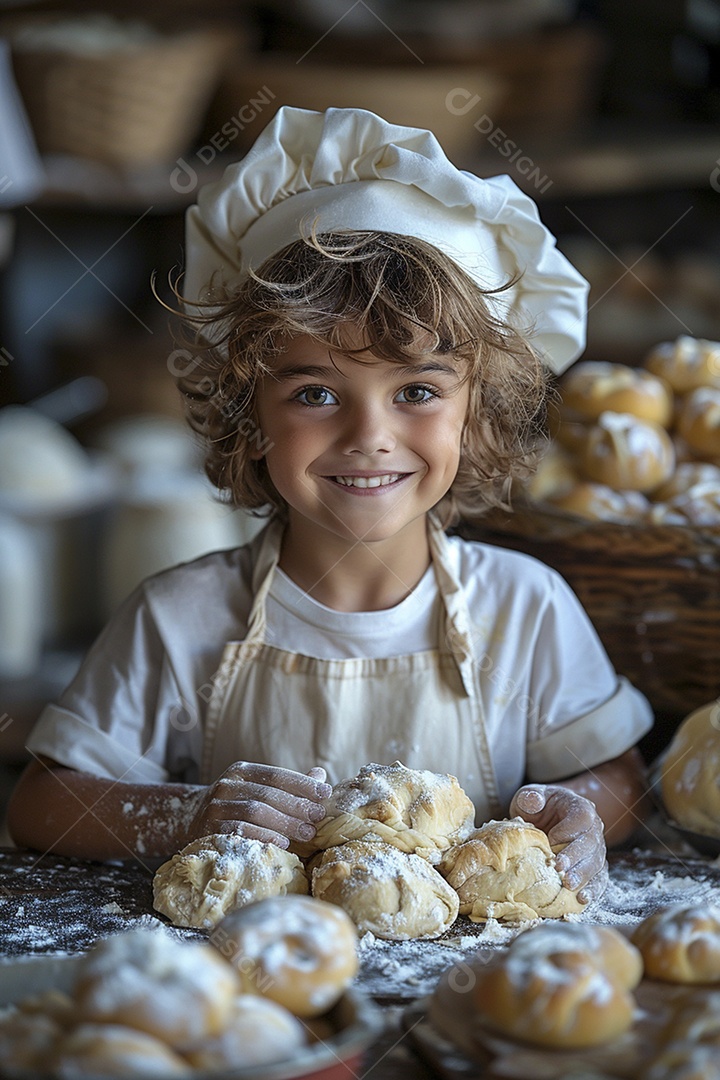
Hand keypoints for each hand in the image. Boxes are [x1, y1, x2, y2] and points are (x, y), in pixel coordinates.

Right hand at [183, 763, 330, 848]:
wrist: (189, 822)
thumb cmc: (236, 807)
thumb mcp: (259, 791)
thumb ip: (289, 786)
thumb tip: (320, 776)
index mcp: (242, 771)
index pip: (277, 775)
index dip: (302, 784)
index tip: (325, 794)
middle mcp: (227, 785)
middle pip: (267, 794)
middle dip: (297, 806)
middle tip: (319, 817)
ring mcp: (215, 807)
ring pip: (254, 812)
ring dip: (284, 822)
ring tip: (307, 832)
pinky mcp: (208, 830)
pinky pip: (239, 832)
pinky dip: (263, 837)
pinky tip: (282, 843)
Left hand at [509, 783, 607, 904]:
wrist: (548, 819)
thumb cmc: (539, 808)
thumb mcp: (532, 797)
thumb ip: (531, 797)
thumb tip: (532, 801)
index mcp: (582, 808)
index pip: (580, 819)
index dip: (567, 831)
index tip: (551, 844)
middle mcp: (594, 829)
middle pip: (590, 844)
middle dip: (575, 859)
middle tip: (560, 871)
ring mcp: (597, 850)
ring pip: (596, 864)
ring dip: (584, 877)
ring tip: (570, 887)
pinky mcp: (595, 867)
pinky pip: (599, 879)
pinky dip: (593, 890)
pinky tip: (582, 899)